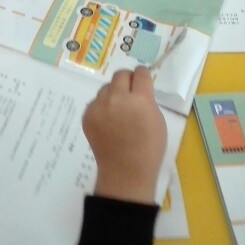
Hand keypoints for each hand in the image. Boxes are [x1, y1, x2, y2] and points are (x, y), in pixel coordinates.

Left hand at [83, 67, 167, 204]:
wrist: (125, 171)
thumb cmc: (148, 148)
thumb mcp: (157, 120)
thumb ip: (147, 99)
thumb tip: (138, 88)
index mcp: (140, 100)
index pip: (140, 73)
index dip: (143, 76)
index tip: (143, 81)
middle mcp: (117, 98)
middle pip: (120, 75)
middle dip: (127, 80)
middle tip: (131, 93)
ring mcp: (99, 106)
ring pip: (106, 87)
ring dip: (114, 93)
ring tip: (119, 112)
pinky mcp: (87, 115)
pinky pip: (96, 102)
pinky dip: (103, 107)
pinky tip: (109, 122)